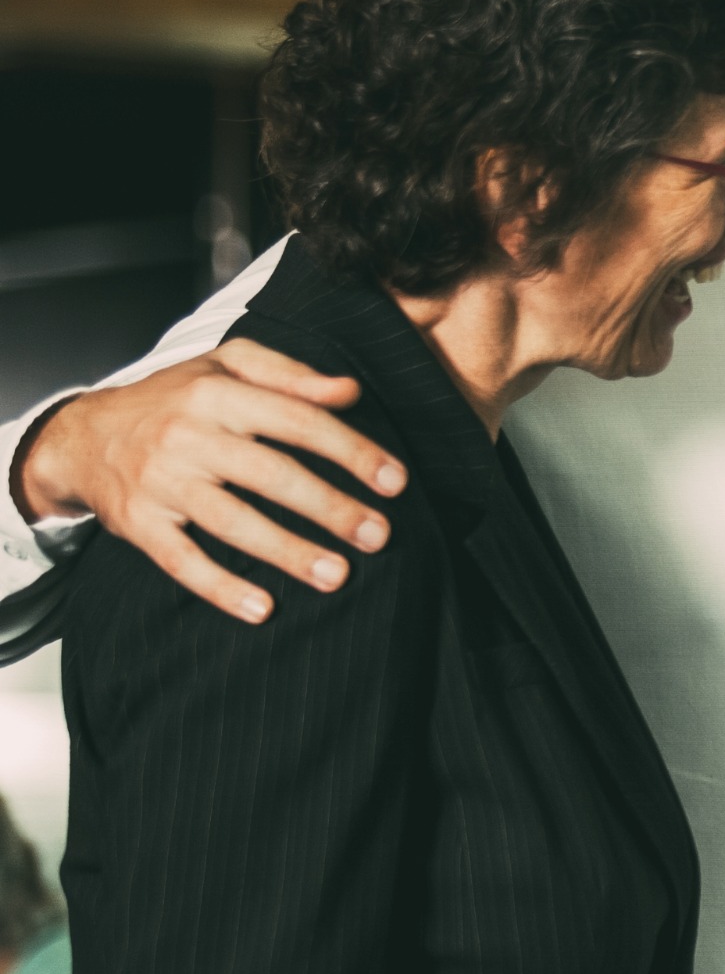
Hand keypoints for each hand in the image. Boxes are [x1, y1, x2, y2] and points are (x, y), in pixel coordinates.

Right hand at [16, 342, 408, 623]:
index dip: (352, 451)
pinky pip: (181, 561)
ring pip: (232, 522)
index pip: (298, 421)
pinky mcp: (137, 523)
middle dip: (331, 508)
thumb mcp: (225, 365)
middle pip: (272, 475)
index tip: (395, 481)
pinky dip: (220, 588)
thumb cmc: (171, 398)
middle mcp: (188, 437)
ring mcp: (161, 483)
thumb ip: (290, 374)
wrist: (80, 435)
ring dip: (288, 552)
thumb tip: (350, 391)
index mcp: (218, 395)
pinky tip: (262, 609)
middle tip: (379, 535)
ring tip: (339, 575)